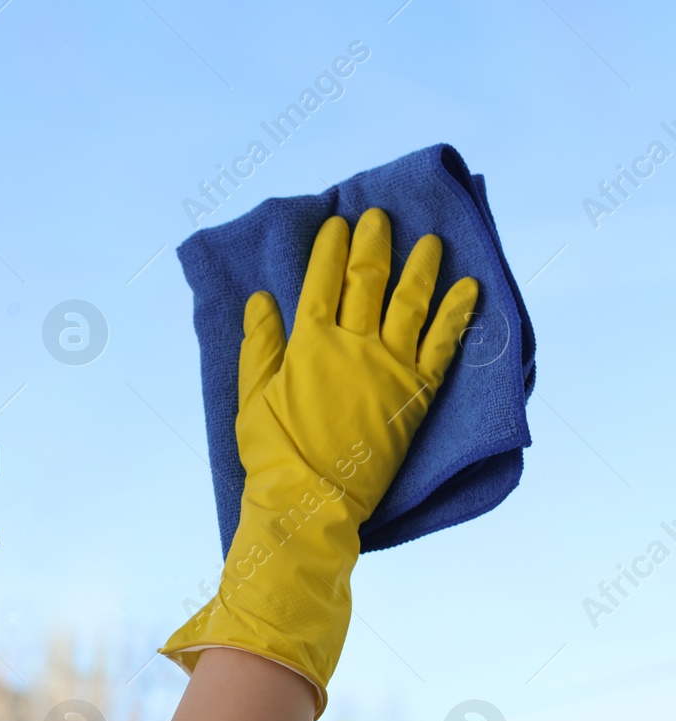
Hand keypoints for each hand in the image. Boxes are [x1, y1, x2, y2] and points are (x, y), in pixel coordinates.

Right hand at [160, 208, 477, 711]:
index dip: (329, 249)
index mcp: (308, 344)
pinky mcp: (416, 395)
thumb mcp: (251, 397)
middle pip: (367, 280)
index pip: (321, 282)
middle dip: (374, 243)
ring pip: (411, 303)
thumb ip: (258, 345)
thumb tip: (261, 301)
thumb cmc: (273, 455)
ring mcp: (389, 368)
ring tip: (430, 242)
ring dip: (421, 268)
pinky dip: (457, 315)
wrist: (310, 504)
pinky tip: (468, 290)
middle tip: (380, 217)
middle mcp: (353, 346)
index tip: (337, 222)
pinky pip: (444, 346)